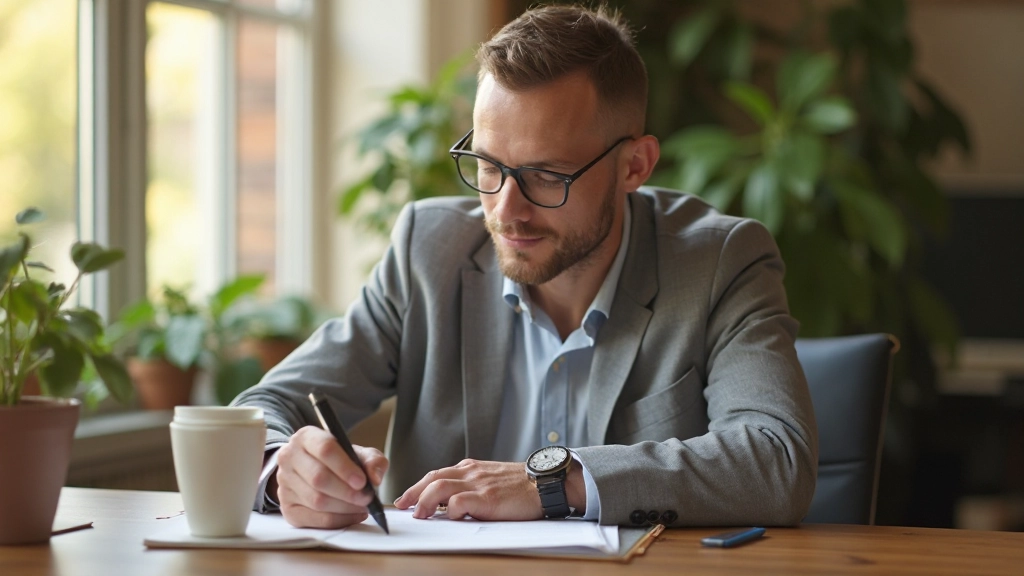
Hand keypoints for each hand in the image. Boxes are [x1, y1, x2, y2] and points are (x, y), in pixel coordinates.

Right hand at [272, 425, 388, 528]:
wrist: (313, 470)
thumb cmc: (338, 460)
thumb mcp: (358, 453)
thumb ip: (372, 460)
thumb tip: (375, 478)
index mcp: (306, 437)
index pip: (324, 449)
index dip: (345, 467)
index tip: (362, 481)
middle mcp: (289, 458)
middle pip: (319, 478)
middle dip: (347, 491)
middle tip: (366, 498)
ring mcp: (284, 484)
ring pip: (316, 500)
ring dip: (344, 507)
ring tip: (362, 506)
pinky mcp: (287, 508)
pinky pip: (314, 519)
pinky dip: (338, 520)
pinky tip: (352, 515)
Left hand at [393, 459, 542, 520]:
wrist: (545, 483)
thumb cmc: (521, 486)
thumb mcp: (491, 479)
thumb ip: (471, 486)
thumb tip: (449, 504)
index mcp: (471, 468)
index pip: (437, 474)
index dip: (418, 486)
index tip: (406, 498)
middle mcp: (471, 472)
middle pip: (432, 478)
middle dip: (413, 493)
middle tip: (403, 506)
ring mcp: (479, 484)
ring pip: (439, 487)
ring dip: (424, 502)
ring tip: (420, 515)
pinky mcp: (488, 498)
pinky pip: (460, 502)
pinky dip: (450, 510)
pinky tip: (450, 517)